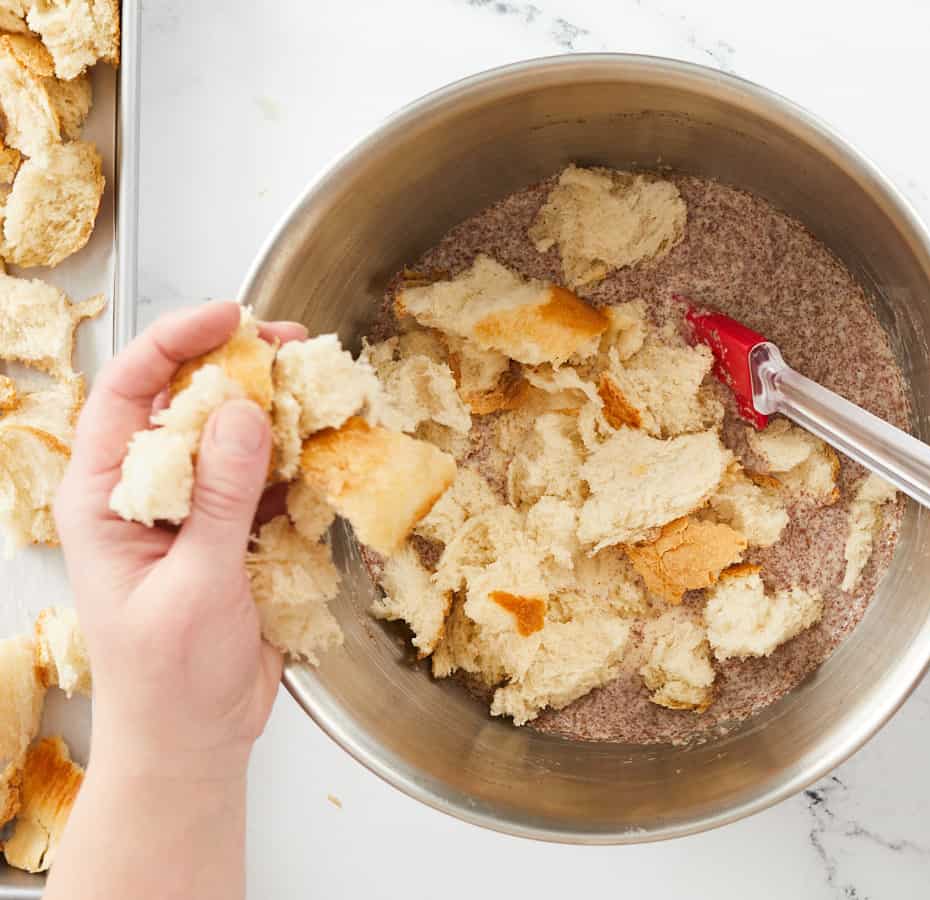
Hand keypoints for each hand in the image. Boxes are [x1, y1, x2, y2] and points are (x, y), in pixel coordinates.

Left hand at [54, 302, 303, 781]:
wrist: (196, 740)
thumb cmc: (168, 678)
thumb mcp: (193, 583)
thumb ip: (219, 497)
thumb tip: (242, 412)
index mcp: (104, 496)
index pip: (126, 392)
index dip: (174, 342)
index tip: (229, 316)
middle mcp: (147, 491)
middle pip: (186, 401)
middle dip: (238, 365)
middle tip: (292, 344)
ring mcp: (195, 509)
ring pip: (234, 434)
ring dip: (278, 408)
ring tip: (321, 384)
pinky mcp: (237, 530)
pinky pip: (268, 477)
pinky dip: (298, 457)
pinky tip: (327, 442)